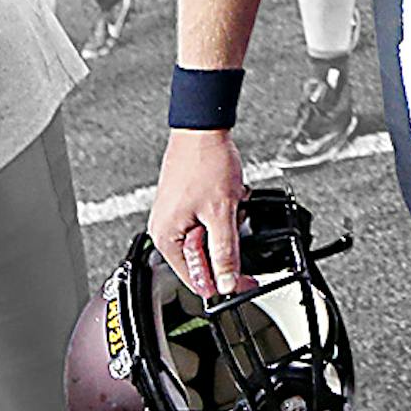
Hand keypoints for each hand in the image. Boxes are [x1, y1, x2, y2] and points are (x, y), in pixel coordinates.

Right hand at [148, 128, 253, 299]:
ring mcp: (176, 214)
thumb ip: (225, 252)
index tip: (245, 282)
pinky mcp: (186, 202)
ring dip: (226, 223)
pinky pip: (210, 219)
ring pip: (210, 236)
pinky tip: (228, 194)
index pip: (195, 279)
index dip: (223, 282)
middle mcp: (165, 229)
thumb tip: (227, 282)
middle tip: (233, 219)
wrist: (203, 128)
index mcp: (166, 238)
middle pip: (204, 257)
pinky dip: (224, 210)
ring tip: (229, 200)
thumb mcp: (222, 214)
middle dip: (225, 241)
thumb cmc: (205, 163)